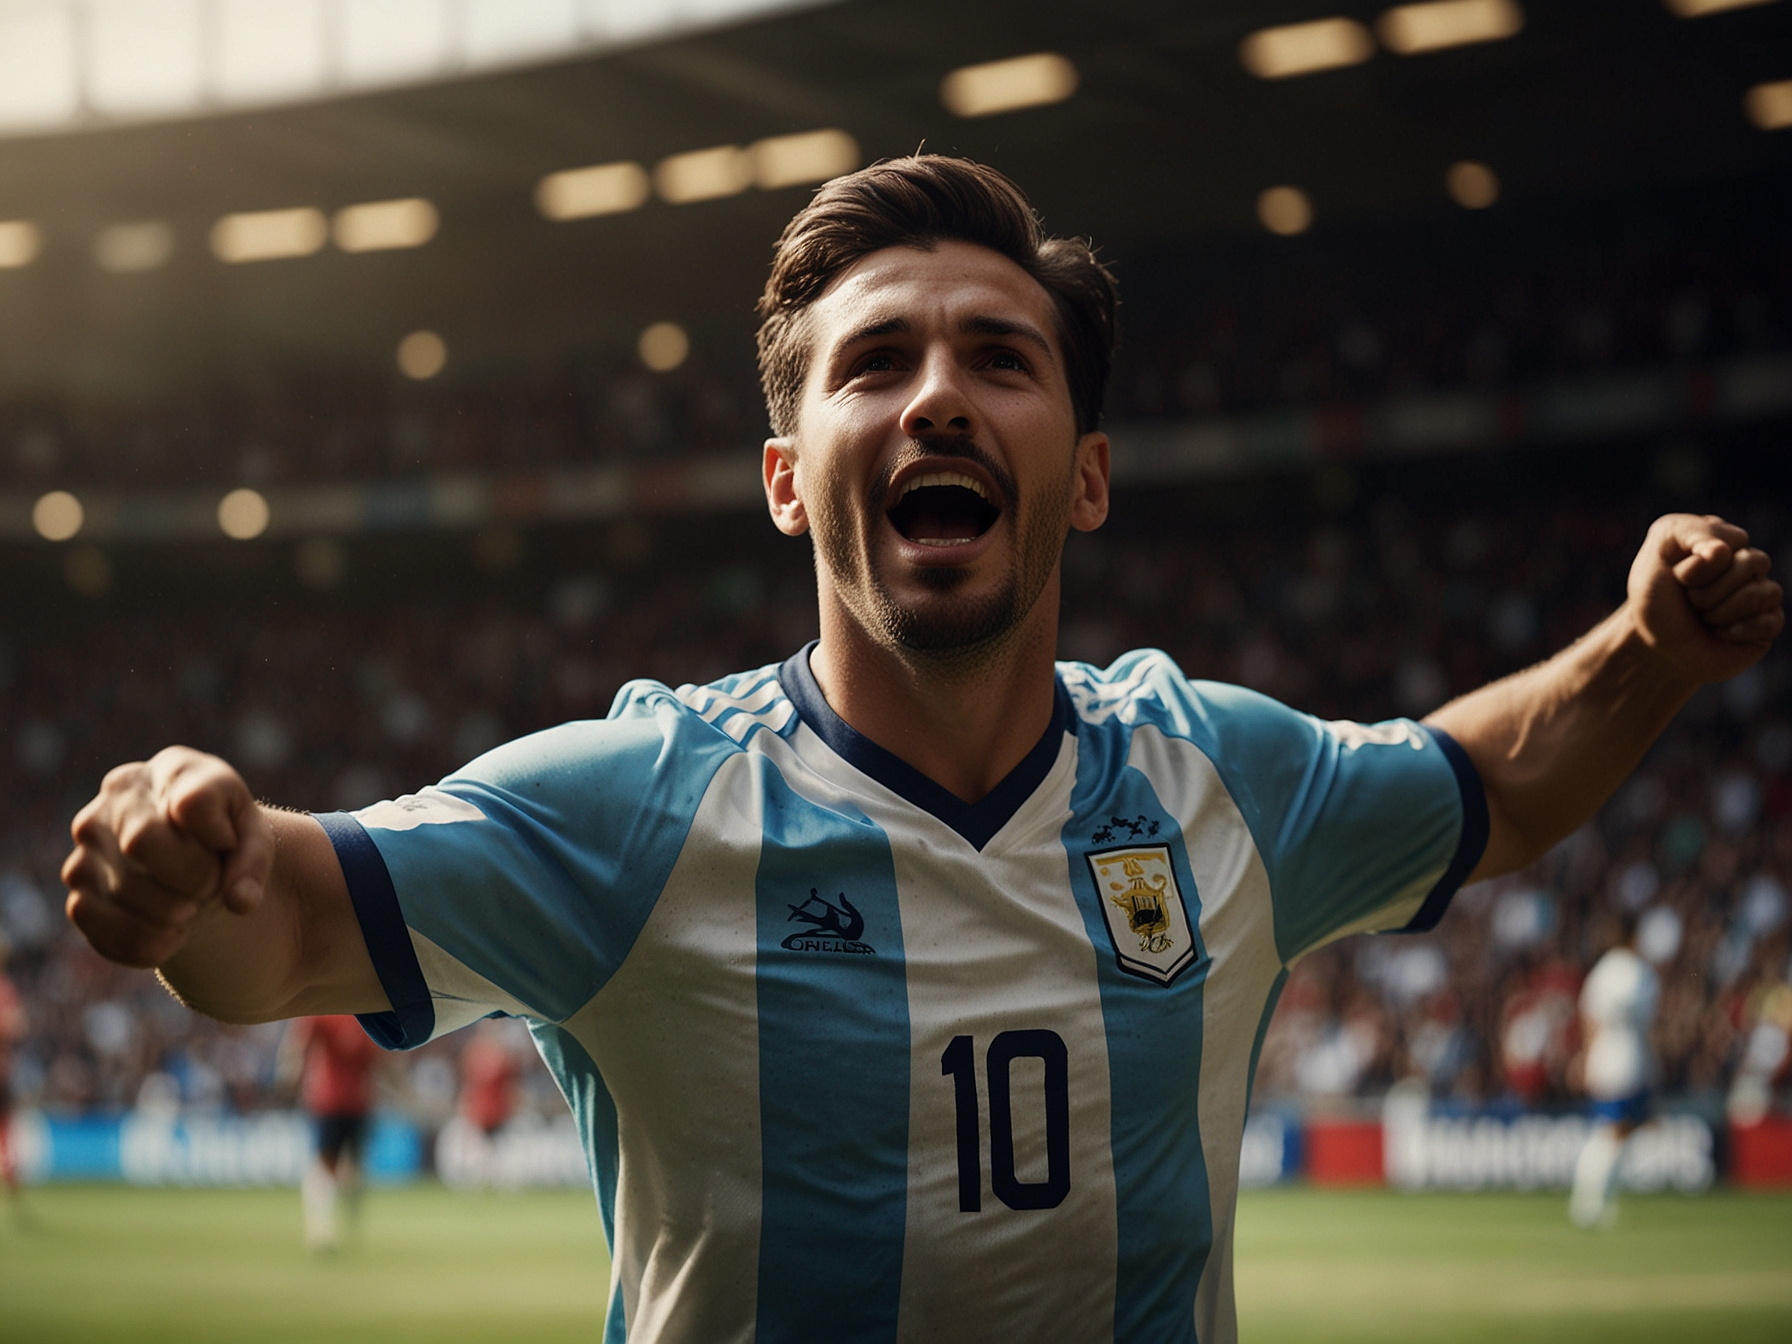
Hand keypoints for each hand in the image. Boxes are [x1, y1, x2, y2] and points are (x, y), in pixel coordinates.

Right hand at [62, 748, 274, 968]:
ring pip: (127, 891)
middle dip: (193, 877)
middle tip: (210, 883)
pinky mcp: (79, 898)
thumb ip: (254, 863)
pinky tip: (172, 929)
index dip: (220, 837)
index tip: (227, 843)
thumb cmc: (224, 839)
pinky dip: (155, 943)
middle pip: (141, 842)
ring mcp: (87, 848)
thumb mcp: (252, 840)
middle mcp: (115, 800)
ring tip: (191, 901)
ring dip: (178, 912)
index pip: (192, 803)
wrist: (189, 861)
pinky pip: (113, 933)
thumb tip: (241, 901)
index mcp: (170, 769)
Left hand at [1627, 513, 1782, 684]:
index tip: (1678, 577)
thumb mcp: (1653, 557)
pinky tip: (1719, 633)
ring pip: (1767, 592)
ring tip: (1704, 618)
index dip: (1699, 566)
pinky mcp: (1769, 622)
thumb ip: (1683, 532)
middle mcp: (1746, 560)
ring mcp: (1761, 591)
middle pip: (1753, 562)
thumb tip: (1722, 551)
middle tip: (1691, 601)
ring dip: (1722, 611)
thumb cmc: (1656, 601)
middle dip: (1710, 590)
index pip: (1733, 539)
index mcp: (1721, 538)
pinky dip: (1736, 631)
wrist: (1656, 647)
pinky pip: (1771, 621)